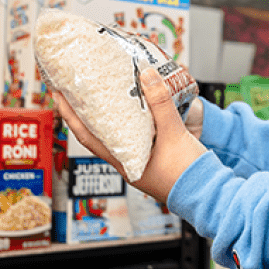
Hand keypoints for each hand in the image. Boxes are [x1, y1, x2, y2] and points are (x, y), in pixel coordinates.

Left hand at [53, 70, 207, 202]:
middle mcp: (128, 162)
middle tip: (77, 87)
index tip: (58, 95)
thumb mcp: (173, 133)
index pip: (87, 136)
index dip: (70, 115)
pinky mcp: (155, 158)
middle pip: (99, 133)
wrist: (210, 194)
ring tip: (104, 92)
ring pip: (117, 134)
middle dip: (86, 110)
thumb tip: (145, 74)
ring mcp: (141, 161)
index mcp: (125, 162)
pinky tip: (136, 108)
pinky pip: (135, 135)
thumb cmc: (189, 174)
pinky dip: (131, 120)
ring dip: (108, 115)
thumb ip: (160, 103)